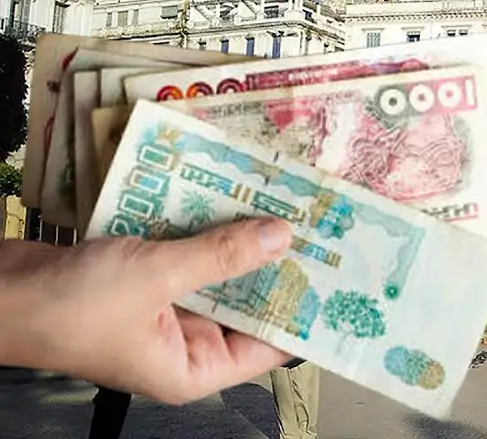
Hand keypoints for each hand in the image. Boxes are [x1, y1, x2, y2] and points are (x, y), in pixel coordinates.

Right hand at [0, 217, 294, 403]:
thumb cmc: (68, 306)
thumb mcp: (157, 276)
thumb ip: (221, 257)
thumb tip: (283, 238)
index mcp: (195, 368)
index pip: (271, 344)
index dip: (306, 309)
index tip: (342, 273)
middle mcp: (186, 345)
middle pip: (250, 303)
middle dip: (278, 263)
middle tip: (320, 223)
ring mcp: (165, 311)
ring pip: (220, 272)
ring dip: (242, 238)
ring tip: (285, 200)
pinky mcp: (146, 280)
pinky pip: (189, 253)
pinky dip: (205, 227)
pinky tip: (231, 193)